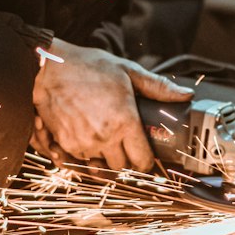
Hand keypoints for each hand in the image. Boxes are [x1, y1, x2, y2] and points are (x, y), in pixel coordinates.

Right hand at [32, 40, 190, 172]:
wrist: (49, 68)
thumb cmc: (87, 67)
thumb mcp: (127, 71)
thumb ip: (158, 87)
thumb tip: (185, 94)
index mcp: (124, 122)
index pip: (142, 161)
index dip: (146, 160)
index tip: (145, 154)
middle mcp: (104, 137)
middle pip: (121, 167)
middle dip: (125, 158)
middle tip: (125, 143)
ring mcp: (82, 143)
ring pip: (99, 166)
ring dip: (104, 158)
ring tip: (105, 139)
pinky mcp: (65, 143)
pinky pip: (80, 160)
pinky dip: (85, 154)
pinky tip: (87, 137)